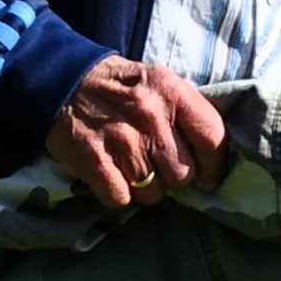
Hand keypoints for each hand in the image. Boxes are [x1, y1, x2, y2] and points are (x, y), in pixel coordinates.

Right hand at [45, 55, 226, 210]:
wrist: (66, 80)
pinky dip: (117, 193)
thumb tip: (213, 157)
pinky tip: (111, 172)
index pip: (213, 139)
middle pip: (182, 175)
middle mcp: (151, 117)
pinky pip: (121, 199)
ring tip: (131, 166)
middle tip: (156, 164)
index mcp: (173, 94)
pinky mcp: (95, 162)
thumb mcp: (163, 83)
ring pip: (152, 193)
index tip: (206, 178)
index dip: (213, 167)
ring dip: (144, 188)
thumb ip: (189, 114)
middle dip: (171, 177)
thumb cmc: (124, 88)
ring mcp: (122, 141)